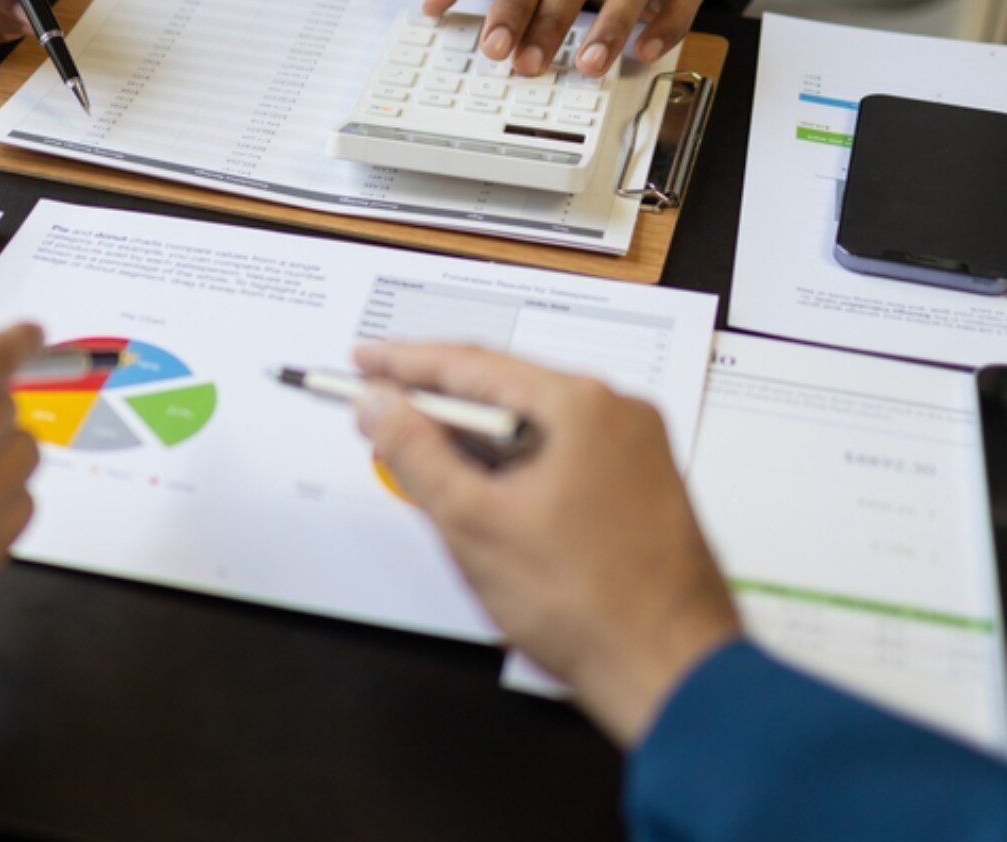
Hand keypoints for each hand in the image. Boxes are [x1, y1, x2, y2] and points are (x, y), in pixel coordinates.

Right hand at [353, 343, 738, 747]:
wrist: (672, 672)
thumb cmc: (587, 606)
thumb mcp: (473, 523)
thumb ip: (415, 453)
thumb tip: (377, 403)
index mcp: (582, 405)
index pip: (472, 363)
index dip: (404, 362)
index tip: (363, 361)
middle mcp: (618, 412)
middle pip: (505, 388)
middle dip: (436, 402)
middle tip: (379, 407)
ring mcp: (635, 448)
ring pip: (532, 423)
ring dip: (473, 437)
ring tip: (419, 454)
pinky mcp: (638, 484)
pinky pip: (561, 452)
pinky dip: (513, 461)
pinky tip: (480, 487)